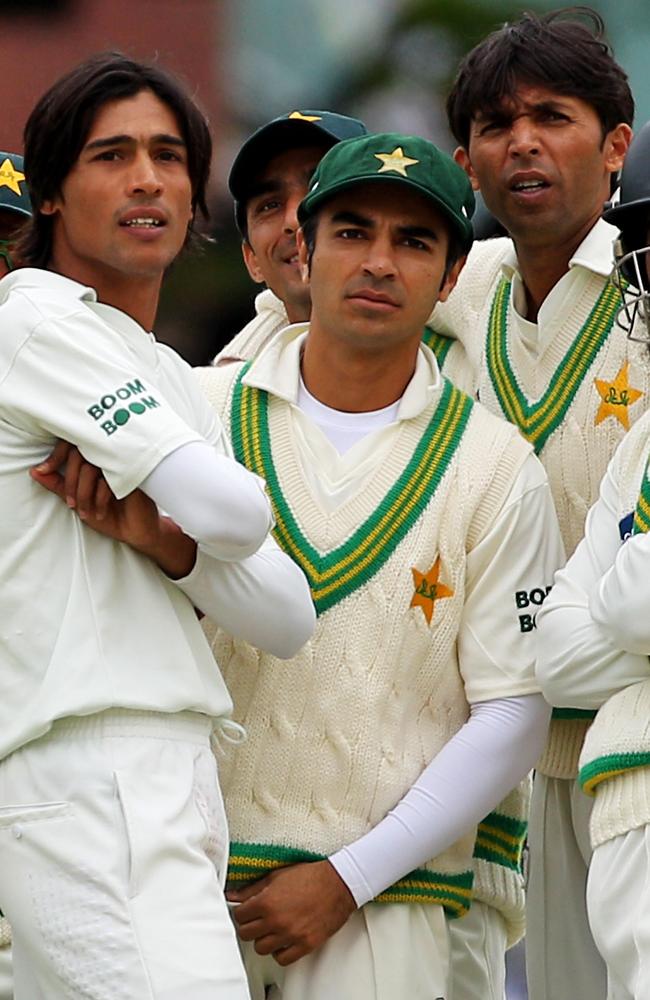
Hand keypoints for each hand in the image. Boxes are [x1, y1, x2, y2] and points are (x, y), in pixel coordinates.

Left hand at [31, 441, 196, 577]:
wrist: (136, 531)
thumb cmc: (111, 513)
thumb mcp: (78, 500)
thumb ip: (58, 485)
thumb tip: (34, 471)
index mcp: (95, 458)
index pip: (72, 444)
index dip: (54, 455)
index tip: (42, 470)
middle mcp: (109, 457)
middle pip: (79, 455)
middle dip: (70, 483)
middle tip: (71, 504)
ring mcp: (122, 464)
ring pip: (91, 467)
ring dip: (84, 493)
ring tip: (86, 512)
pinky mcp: (133, 474)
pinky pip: (108, 479)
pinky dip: (99, 498)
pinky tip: (101, 511)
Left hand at [227, 861, 355, 965]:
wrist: (338, 884)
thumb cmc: (309, 877)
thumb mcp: (277, 876)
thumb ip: (252, 889)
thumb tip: (232, 895)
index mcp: (267, 902)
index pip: (239, 916)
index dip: (242, 912)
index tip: (247, 911)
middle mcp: (276, 920)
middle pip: (247, 934)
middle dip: (249, 926)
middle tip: (258, 919)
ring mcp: (290, 935)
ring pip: (261, 948)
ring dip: (264, 939)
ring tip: (272, 928)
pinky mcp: (304, 944)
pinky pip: (281, 958)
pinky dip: (280, 951)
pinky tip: (283, 939)